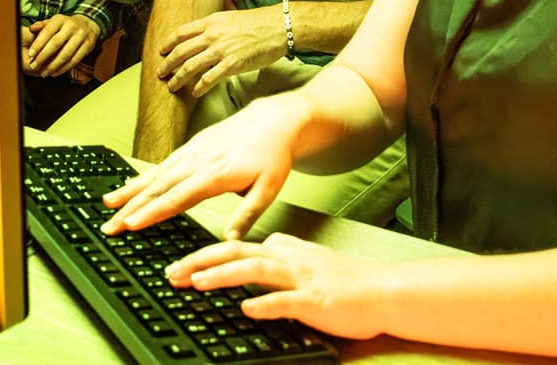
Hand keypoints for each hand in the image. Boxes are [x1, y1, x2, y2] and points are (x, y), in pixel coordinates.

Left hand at [24, 14, 98, 76]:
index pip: (47, 32)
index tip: (30, 54)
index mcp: (61, 19)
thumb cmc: (66, 25)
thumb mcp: (54, 22)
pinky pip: (75, 60)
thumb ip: (42, 25)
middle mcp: (72, 26)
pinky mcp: (88, 46)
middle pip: (56, 44)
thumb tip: (31, 29)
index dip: (38, 44)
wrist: (88, 25)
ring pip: (66, 54)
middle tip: (34, 66)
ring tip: (44, 73)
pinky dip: (64, 69)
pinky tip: (55, 73)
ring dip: (53, 66)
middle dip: (43, 56)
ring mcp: (81, 36)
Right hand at [103, 96, 301, 238]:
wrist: (273, 121)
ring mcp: (191, 152)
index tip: (131, 224)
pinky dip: (141, 177)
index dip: (152, 213)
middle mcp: (198, 161)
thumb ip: (247, 216)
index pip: (177, 198)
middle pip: (158, 188)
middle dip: (131, 208)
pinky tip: (129, 188)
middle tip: (110, 226)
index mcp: (215, 174)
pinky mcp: (190, 147)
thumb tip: (228, 242)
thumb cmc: (272, 156)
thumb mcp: (268, 189)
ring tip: (107, 206)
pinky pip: (160, 165)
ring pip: (154, 175)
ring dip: (130, 192)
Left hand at [159, 7, 284, 96]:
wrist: (278, 27)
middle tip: (160, 73)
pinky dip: (198, 88)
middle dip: (168, 64)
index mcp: (211, 22)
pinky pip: (208, 79)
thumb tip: (206, 32)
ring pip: (190, 67)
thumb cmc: (258, 22)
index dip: (168, 43)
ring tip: (172, 86)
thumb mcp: (231, 17)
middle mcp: (212, 36)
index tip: (161, 51)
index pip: (181, 33)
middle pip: (181, 51)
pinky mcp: (231, 65)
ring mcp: (220, 51)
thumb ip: (215, 25)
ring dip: (178, 78)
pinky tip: (195, 93)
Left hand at [166, 233, 387, 339]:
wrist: (384, 291)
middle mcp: (289, 260)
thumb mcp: (312, 258)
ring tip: (197, 283)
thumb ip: (287, 251)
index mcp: (285, 251)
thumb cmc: (349, 280)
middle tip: (173, 273)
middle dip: (201, 262)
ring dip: (224, 275)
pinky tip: (246, 309)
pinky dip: (265, 304)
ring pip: (256, 270)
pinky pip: (286, 302)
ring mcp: (302, 279)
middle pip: (238, 253)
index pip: (237, 247)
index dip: (205, 255)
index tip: (180, 265)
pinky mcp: (316, 301)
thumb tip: (265, 247)